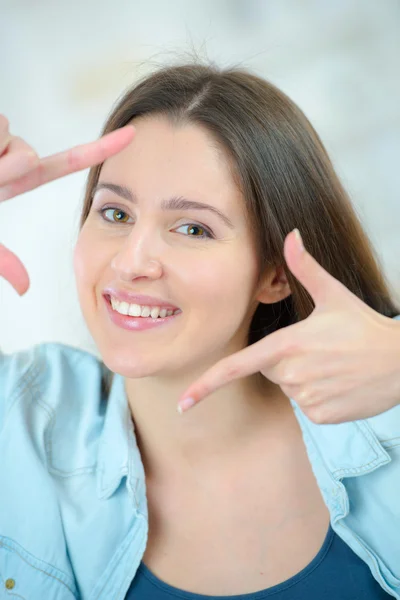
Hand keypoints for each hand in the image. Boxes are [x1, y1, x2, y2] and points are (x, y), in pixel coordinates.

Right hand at [0, 114, 134, 295]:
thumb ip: (0, 260)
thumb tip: (26, 287)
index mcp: (14, 181)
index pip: (62, 165)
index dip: (97, 151)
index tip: (133, 136)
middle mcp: (6, 155)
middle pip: (31, 154)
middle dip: (9, 170)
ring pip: (14, 139)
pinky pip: (1, 125)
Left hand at [178, 229, 399, 423]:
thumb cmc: (364, 327)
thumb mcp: (334, 295)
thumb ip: (305, 267)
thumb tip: (291, 234)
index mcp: (287, 345)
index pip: (237, 366)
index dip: (206, 385)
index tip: (183, 403)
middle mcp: (292, 375)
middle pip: (269, 370)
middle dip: (285, 360)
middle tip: (319, 349)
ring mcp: (307, 398)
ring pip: (289, 388)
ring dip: (304, 378)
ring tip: (333, 364)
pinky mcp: (321, 416)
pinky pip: (306, 405)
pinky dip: (317, 395)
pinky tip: (339, 382)